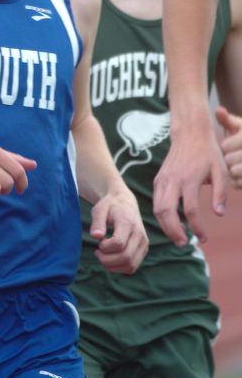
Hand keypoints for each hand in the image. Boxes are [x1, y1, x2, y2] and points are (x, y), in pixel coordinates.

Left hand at [89, 190, 147, 274]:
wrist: (126, 203)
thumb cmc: (110, 206)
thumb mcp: (100, 209)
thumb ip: (97, 222)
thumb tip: (96, 236)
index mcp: (128, 222)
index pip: (118, 243)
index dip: (105, 247)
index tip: (99, 241)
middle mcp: (139, 234)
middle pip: (125, 257)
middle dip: (106, 259)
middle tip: (97, 251)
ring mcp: (143, 244)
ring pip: (130, 265)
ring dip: (112, 266)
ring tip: (103, 256)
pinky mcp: (143, 250)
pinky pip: (132, 267)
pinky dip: (119, 268)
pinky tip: (110, 258)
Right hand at [153, 124, 227, 245]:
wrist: (190, 134)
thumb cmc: (208, 153)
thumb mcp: (220, 171)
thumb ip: (220, 193)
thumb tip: (219, 214)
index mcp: (190, 179)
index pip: (191, 210)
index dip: (197, 227)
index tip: (204, 238)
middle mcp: (173, 180)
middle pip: (167, 212)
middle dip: (174, 231)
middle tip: (184, 243)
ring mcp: (163, 180)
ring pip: (158, 209)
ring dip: (166, 226)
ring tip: (177, 237)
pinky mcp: (158, 180)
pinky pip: (156, 202)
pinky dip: (162, 216)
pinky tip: (172, 223)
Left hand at [216, 106, 241, 188]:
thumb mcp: (239, 127)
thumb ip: (228, 120)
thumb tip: (218, 110)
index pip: (226, 146)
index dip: (225, 146)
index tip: (230, 145)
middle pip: (228, 160)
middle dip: (227, 159)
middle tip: (231, 156)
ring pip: (233, 172)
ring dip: (230, 170)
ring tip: (235, 164)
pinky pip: (237, 184)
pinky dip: (235, 181)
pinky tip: (238, 174)